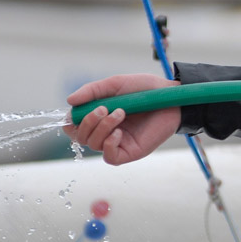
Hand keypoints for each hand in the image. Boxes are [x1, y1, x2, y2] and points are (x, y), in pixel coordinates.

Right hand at [63, 73, 180, 164]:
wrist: (171, 96)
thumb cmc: (146, 89)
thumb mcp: (116, 84)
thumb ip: (92, 91)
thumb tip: (69, 101)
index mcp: (100, 115)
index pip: (75, 126)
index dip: (71, 121)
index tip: (77, 111)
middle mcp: (106, 130)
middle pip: (81, 137)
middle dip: (87, 122)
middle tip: (103, 108)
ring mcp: (118, 142)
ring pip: (94, 145)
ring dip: (102, 127)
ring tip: (120, 112)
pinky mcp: (130, 152)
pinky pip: (110, 157)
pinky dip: (109, 144)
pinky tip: (119, 132)